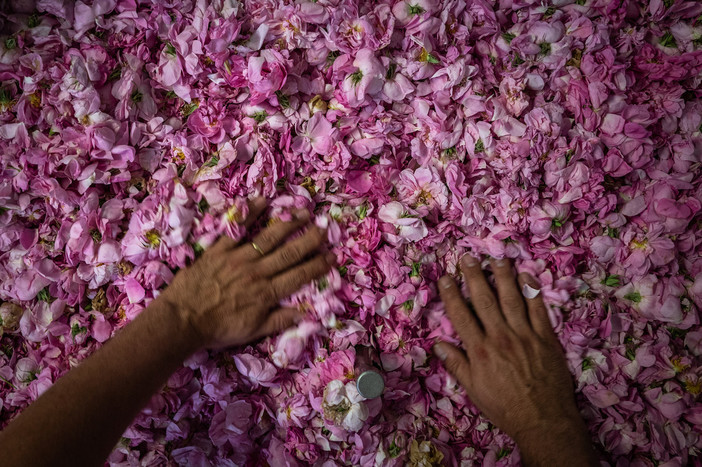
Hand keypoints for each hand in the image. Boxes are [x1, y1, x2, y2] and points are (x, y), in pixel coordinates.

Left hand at [158, 198, 333, 348]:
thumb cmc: (218, 328)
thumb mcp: (252, 331)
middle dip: (310, 239)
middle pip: (289, 253)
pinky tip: (263, 200)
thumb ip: (279, 321)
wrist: (182, 320)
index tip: (333, 255)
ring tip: (304, 212)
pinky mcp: (219, 249)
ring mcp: (238, 258)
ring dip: (288, 224)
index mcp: (266, 293)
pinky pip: (237, 228)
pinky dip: (250, 213)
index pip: (299, 276)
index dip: (318, 266)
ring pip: (268, 237)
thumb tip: (306, 313)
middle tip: (325, 227)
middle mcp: (257, 272)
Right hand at [434, 256, 596, 465]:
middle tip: (468, 258)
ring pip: (511, 298)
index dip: (451, 295)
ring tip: (496, 259)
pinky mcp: (545, 337)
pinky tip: (527, 276)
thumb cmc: (505, 407)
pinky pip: (538, 309)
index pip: (461, 316)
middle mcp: (500, 337)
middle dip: (474, 276)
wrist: (543, 420)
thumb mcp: (474, 390)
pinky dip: (532, 291)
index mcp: (480, 351)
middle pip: (484, 300)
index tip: (445, 279)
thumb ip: (457, 365)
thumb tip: (438, 344)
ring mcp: (525, 335)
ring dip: (503, 276)